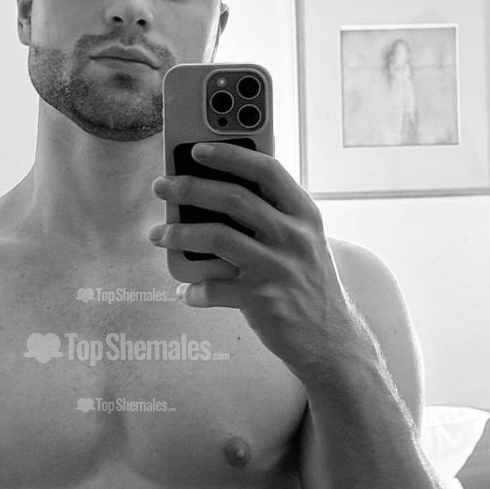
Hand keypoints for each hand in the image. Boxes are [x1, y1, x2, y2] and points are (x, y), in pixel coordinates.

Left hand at [149, 142, 359, 376]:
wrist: (332, 340)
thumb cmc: (309, 284)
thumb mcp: (304, 242)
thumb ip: (271, 218)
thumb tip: (214, 197)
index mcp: (304, 214)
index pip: (266, 170)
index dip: (229, 155)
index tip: (197, 149)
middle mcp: (293, 236)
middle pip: (234, 198)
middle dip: (189, 187)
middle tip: (162, 186)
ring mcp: (278, 268)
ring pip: (217, 237)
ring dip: (179, 233)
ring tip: (157, 235)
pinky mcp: (263, 300)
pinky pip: (214, 289)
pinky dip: (194, 291)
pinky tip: (186, 292)